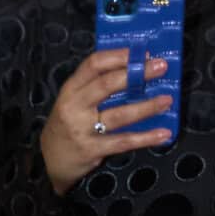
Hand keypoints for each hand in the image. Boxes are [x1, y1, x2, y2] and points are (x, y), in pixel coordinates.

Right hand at [39, 49, 171, 195]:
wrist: (48, 163)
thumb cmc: (67, 125)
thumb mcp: (73, 100)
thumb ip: (95, 85)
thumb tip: (135, 68)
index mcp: (71, 89)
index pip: (94, 64)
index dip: (120, 56)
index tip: (143, 52)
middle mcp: (74, 107)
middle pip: (107, 85)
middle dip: (137, 74)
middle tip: (161, 68)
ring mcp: (82, 129)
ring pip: (118, 114)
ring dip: (146, 107)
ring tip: (167, 100)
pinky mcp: (91, 150)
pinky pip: (122, 142)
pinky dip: (144, 138)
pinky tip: (162, 134)